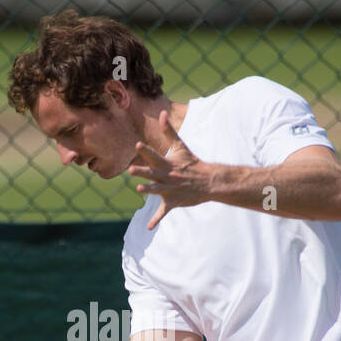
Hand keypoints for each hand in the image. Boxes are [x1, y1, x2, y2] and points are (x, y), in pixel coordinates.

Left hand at [128, 110, 215, 229]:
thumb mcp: (180, 146)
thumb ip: (168, 130)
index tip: (138, 145)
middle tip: (132, 169)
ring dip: (150, 190)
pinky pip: (163, 212)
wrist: (208, 181)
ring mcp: (171, 189)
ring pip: (158, 190)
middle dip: (143, 171)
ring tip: (140, 189)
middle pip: (153, 173)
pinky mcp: (173, 201)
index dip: (146, 150)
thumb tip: (161, 112)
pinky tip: (149, 227)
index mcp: (167, 163)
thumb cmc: (191, 162)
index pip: (155, 155)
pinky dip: (156, 220)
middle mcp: (168, 176)